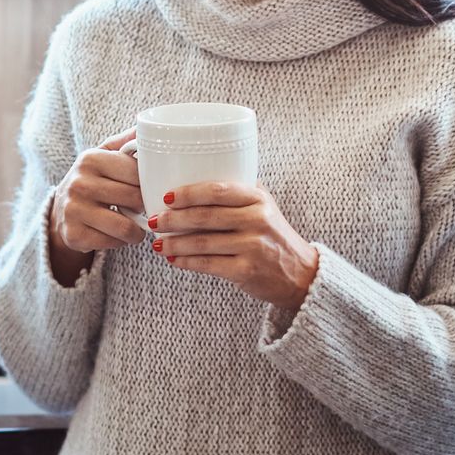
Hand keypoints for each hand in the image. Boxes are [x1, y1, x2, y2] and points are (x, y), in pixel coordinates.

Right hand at [51, 130, 148, 255]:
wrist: (60, 211)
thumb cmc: (93, 180)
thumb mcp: (105, 155)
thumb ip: (127, 141)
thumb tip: (152, 125)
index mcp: (90, 159)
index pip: (138, 173)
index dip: (149, 183)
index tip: (148, 187)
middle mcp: (79, 183)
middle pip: (135, 200)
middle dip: (144, 207)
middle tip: (142, 208)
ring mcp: (74, 210)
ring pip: (127, 227)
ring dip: (137, 230)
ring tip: (135, 224)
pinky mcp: (74, 235)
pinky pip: (114, 243)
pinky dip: (120, 241)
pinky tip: (115, 233)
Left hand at [149, 181, 319, 310]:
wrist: (300, 274)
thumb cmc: (274, 237)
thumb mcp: (265, 207)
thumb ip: (238, 194)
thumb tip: (194, 181)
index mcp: (258, 199)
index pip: (218, 190)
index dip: (188, 193)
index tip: (167, 197)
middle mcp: (257, 220)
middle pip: (205, 216)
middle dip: (173, 219)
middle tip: (154, 220)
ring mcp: (253, 247)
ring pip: (202, 242)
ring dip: (174, 242)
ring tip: (158, 243)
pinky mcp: (246, 271)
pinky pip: (208, 264)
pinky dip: (186, 261)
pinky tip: (173, 259)